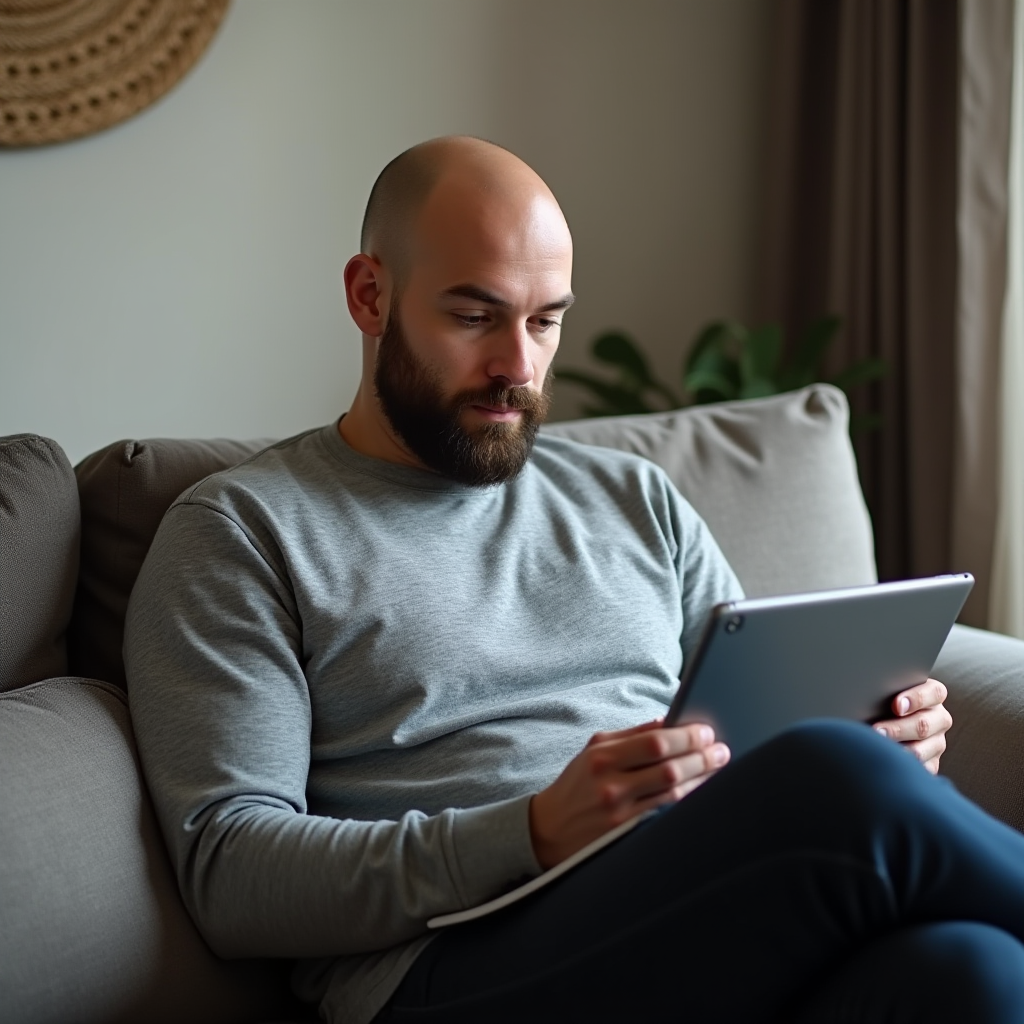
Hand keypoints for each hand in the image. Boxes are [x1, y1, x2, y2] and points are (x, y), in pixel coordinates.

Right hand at [529, 719, 728, 869]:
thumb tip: (666, 721)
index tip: (706, 731)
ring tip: (718, 767)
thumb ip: (630, 735)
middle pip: (669, 768)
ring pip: (673, 793)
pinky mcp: (626, 833)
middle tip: (720, 750)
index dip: (686, 736)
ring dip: (701, 778)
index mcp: (602, 755)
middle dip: (701, 757)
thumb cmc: (576, 784)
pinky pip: (666, 813)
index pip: (655, 742)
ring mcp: (620, 811)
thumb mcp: (594, 750)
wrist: (549, 829)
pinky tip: (701, 790)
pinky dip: (687, 800)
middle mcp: (611, 783)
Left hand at [873, 678, 950, 774]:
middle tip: (876, 731)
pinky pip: (921, 770)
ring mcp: (936, 742)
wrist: (885, 720)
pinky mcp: (931, 763)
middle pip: (924, 725)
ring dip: (898, 751)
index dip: (916, 699)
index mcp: (933, 695)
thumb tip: (864, 693)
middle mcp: (938, 718)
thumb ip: (884, 689)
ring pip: (921, 750)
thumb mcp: (887, 690)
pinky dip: (904, 768)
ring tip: (877, 750)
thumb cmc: (884, 700)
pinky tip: (887, 766)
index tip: (896, 705)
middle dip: (898, 729)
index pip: (933, 693)